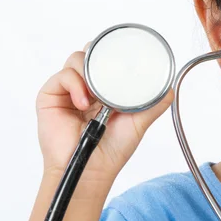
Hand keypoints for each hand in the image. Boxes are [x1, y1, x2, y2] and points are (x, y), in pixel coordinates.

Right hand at [35, 42, 173, 183]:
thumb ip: (154, 104)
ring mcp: (68, 89)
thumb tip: (170, 88)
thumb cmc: (113, 149)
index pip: (106, 58)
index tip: (125, 51)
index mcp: (105, 88)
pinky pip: (62, 75)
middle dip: (100, 53)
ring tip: (97, 97)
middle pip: (90, 52)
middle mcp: (86, 85)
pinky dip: (75, 84)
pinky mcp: (50, 95)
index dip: (112, 50)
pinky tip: (84, 103)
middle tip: (111, 69)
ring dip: (89, 71)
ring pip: (76, 59)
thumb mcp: (139, 122)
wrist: (91, 170)